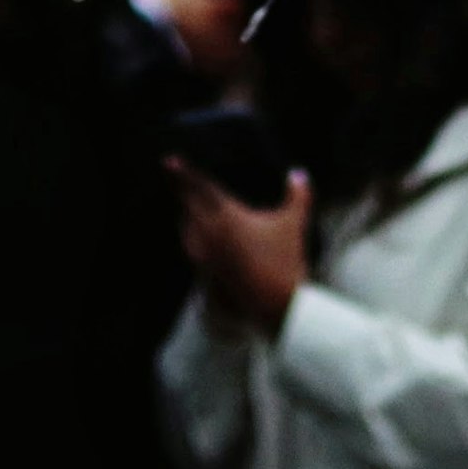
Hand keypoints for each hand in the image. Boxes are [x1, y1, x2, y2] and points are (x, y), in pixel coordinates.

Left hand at [169, 158, 311, 334]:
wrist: (278, 307)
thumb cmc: (284, 261)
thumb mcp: (293, 223)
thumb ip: (297, 195)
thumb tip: (299, 174)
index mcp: (226, 217)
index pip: (200, 189)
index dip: (183, 173)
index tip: (168, 161)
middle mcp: (208, 236)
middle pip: (188, 208)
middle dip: (182, 193)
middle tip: (175, 180)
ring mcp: (205, 260)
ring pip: (187, 232)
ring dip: (186, 219)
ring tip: (186, 211)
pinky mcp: (206, 279)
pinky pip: (194, 256)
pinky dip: (194, 244)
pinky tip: (198, 245)